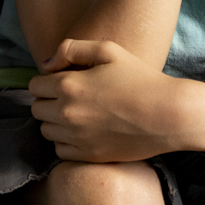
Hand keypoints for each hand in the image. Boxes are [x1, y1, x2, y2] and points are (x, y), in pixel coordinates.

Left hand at [31, 38, 204, 161]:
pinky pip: (60, 150)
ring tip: (78, 114)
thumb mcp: (109, 50)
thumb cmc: (142, 78)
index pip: (34, 86)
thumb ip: (71, 49)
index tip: (62, 81)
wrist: (170, 114)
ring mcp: (76, 137)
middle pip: (37, 109)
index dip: (46, 81)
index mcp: (68, 85)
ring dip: (55, 122)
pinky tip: (83, 132)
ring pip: (46, 131)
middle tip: (71, 98)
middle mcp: (67, 113)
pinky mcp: (88, 155)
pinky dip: (66, 142)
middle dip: (48, 101)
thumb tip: (46, 65)